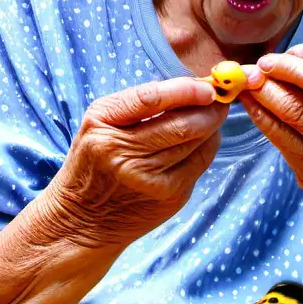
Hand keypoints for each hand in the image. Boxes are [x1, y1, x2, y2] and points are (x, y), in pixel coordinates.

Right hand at [36, 77, 227, 249]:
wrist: (82, 219)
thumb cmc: (94, 161)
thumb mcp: (99, 123)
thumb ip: (138, 102)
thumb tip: (191, 84)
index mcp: (103, 125)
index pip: (151, 99)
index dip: (185, 90)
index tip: (207, 85)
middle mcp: (124, 154)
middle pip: (182, 125)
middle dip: (209, 109)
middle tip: (219, 98)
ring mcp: (149, 180)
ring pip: (198, 143)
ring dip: (212, 126)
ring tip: (212, 115)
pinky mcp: (169, 197)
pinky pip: (201, 163)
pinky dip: (208, 147)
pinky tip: (202, 141)